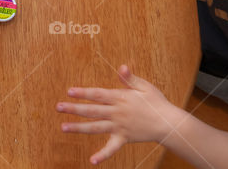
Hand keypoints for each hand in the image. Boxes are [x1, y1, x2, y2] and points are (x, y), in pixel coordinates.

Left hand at [57, 65, 181, 164]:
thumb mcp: (144, 87)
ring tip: (63, 127)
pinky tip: (92, 161)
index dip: (83, 93)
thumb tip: (122, 67)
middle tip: (58, 107)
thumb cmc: (157, 102)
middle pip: (92, 110)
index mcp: (120, 98)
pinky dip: (102, 155)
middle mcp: (117, 113)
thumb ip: (130, 79)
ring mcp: (119, 127)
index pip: (98, 94)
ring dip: (79, 128)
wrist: (169, 124)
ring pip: (96, 127)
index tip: (69, 91)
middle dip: (74, 108)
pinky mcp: (124, 138)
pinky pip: (112, 148)